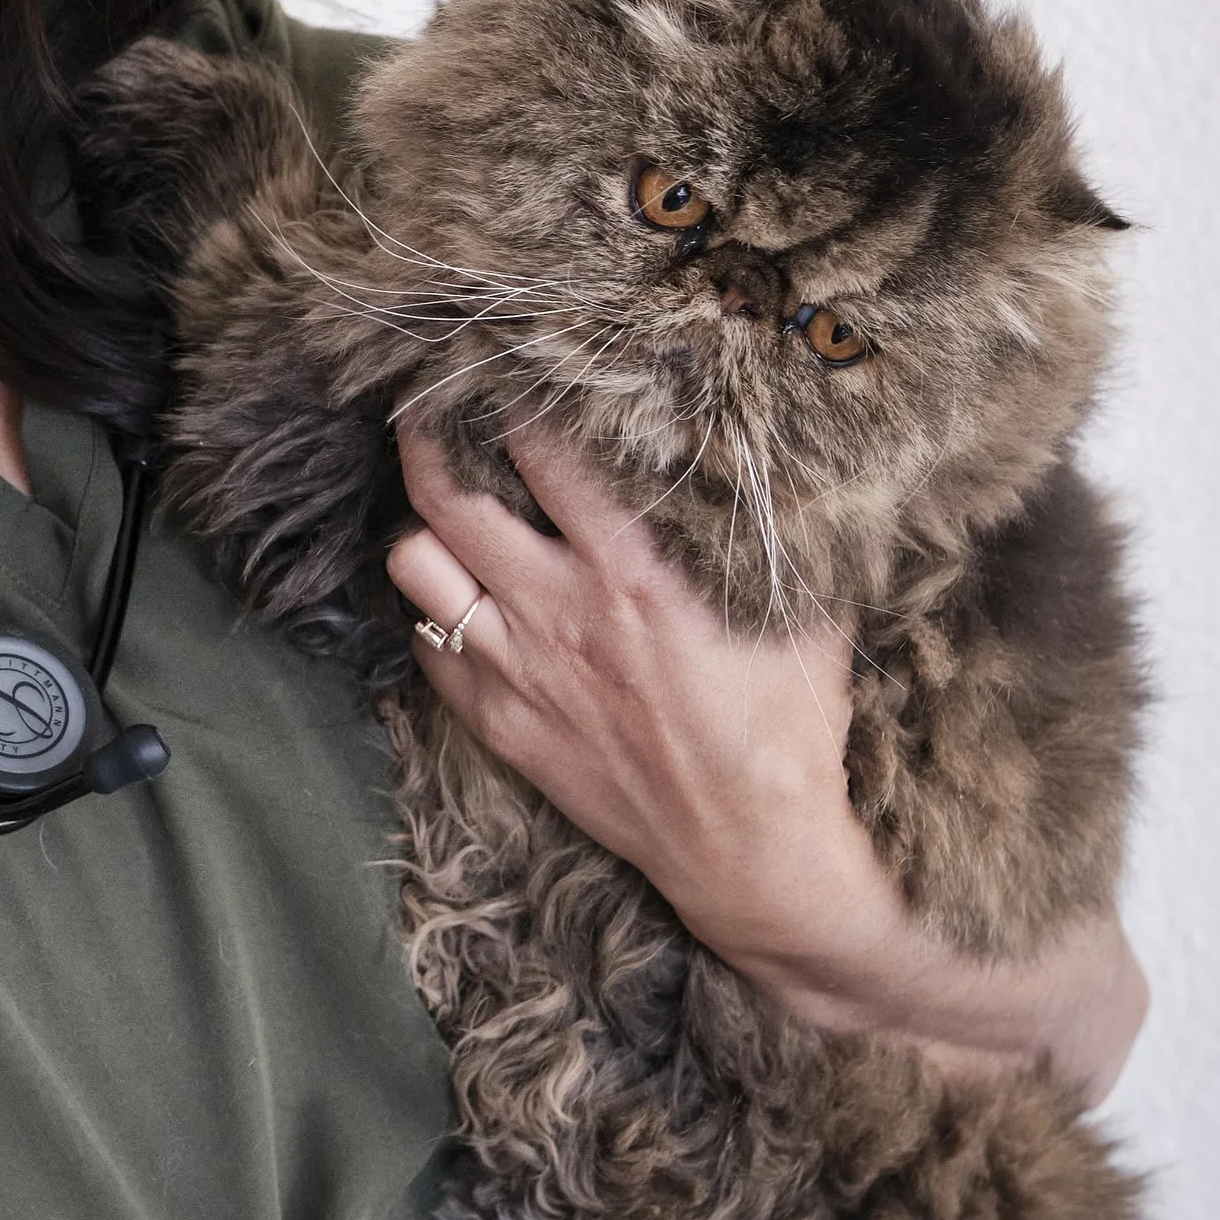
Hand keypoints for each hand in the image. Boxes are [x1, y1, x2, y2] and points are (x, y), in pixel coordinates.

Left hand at [386, 415, 1146, 1102]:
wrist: (751, 853)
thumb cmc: (788, 728)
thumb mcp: (803, 611)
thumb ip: (772, 528)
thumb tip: (779, 452)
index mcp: (633, 572)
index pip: (542, 452)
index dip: (512, 397)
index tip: (506, 366)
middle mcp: (559, 612)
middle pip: (448, 498)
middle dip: (427, 440)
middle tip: (429, 410)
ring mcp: (521, 672)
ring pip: (417, 571)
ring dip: (422, 530)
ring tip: (439, 504)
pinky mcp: (504, 726)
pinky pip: (429, 651)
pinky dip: (434, 617)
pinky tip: (462, 601)